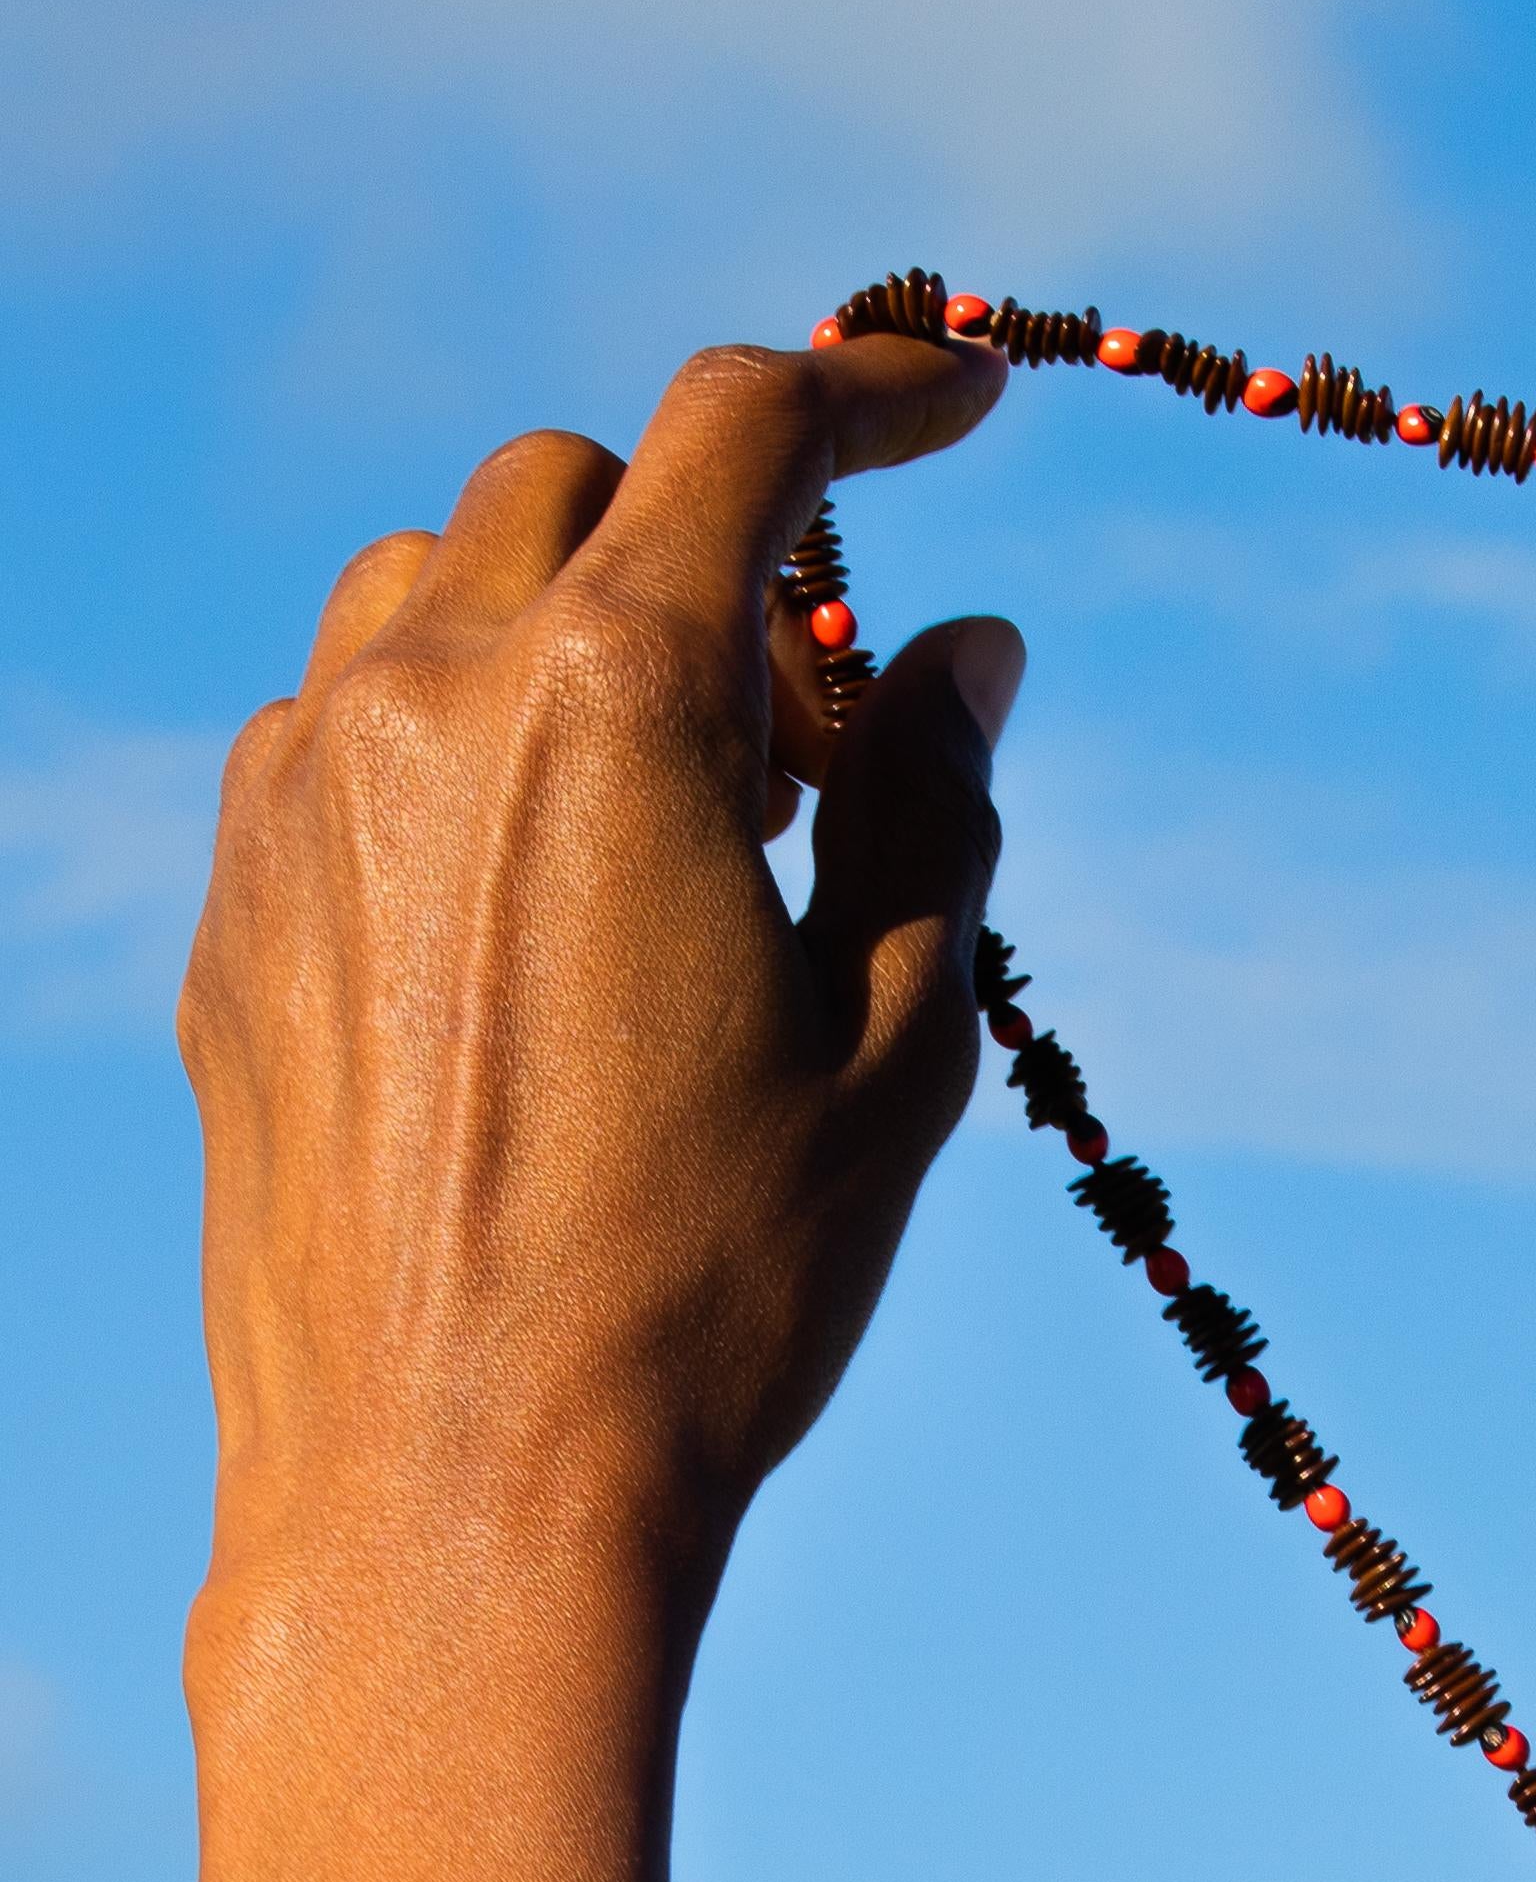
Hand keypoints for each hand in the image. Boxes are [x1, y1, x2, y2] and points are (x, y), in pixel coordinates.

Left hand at [145, 332, 1014, 1881]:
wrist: (452, 1495)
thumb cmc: (712, 1286)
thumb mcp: (899, 1042)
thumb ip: (937, 804)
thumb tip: (966, 649)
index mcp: (615, 703)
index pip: (741, 431)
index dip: (871, 386)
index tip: (962, 394)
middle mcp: (422, 696)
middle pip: (576, 487)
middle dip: (719, 548)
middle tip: (837, 731)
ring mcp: (293, 794)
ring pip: (431, 586)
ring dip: (571, 630)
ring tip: (688, 830)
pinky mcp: (223, 903)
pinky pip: (343, 730)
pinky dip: (460, 745)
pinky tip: (550, 926)